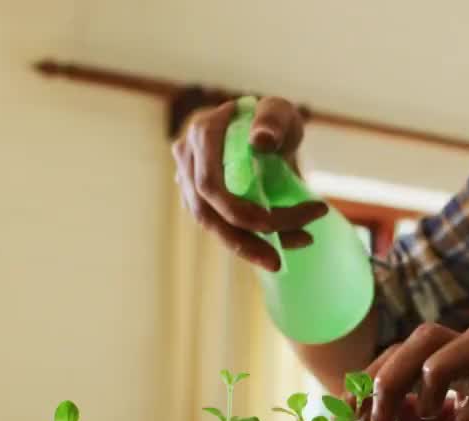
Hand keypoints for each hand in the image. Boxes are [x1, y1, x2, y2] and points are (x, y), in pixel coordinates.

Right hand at [171, 97, 329, 270]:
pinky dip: (249, 242)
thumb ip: (273, 119)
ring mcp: (189, 181)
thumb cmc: (273, 120)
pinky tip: (280, 247)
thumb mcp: (280, 111)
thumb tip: (260, 141)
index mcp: (202, 133)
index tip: (271, 221)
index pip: (209, 183)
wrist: (267, 133)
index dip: (235, 208)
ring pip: (211, 226)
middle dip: (244, 240)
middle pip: (206, 212)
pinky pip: (220, 228)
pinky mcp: (201, 201)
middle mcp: (188, 159)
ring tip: (279, 261)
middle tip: (278, 262)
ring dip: (246, 249)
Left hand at [359, 323, 468, 420]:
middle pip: (431, 334)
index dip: (373, 376)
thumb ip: (412, 413)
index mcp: (455, 360)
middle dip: (394, 371)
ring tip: (429, 412)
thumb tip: (362, 411)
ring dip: (439, 370)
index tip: (351, 413)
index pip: (405, 349)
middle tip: (376, 417)